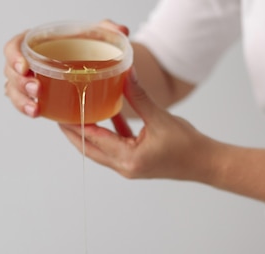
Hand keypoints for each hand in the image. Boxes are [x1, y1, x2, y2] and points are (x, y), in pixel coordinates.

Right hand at [3, 20, 129, 118]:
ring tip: (36, 109)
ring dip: (21, 100)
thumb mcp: (96, 36)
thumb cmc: (88, 48)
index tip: (25, 66)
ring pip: (13, 90)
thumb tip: (121, 30)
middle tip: (36, 89)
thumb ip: (107, 30)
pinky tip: (37, 113)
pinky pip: (24, 103)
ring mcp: (30, 81)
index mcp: (37, 42)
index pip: (15, 46)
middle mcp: (29, 62)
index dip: (14, 56)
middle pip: (10, 72)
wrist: (92, 64)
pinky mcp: (36, 97)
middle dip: (19, 83)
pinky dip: (27, 109)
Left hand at [59, 69, 221, 182]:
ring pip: (99, 150)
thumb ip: (139, 97)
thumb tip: (125, 74)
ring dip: (88, 134)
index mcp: (128, 158)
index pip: (93, 140)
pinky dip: (107, 134)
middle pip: (89, 149)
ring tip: (75, 116)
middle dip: (73, 133)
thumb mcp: (161, 118)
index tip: (60, 115)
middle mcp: (124, 167)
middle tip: (59, 115)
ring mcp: (128, 167)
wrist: (205, 163)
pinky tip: (105, 117)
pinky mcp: (134, 163)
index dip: (75, 126)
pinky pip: (113, 148)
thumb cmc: (188, 146)